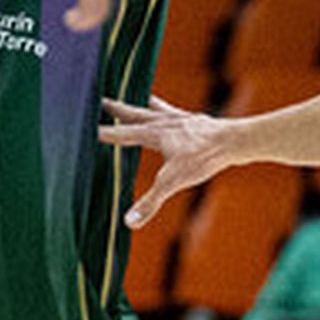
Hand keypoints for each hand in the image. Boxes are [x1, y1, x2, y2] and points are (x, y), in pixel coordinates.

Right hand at [97, 94, 232, 222]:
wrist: (233, 140)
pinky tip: (173, 115)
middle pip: (134, 113)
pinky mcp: (195, 121)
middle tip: (102, 100)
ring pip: (154, 108)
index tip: (86, 130)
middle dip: (117, 108)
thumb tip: (128, 222)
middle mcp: (164, 122)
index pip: (122, 134)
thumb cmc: (203, 158)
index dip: (104, 133)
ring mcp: (180, 119)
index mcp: (154, 134)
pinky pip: (175, 112)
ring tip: (136, 97)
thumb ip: (150, 202)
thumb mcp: (173, 182)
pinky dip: (168, 111)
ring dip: (142, 104)